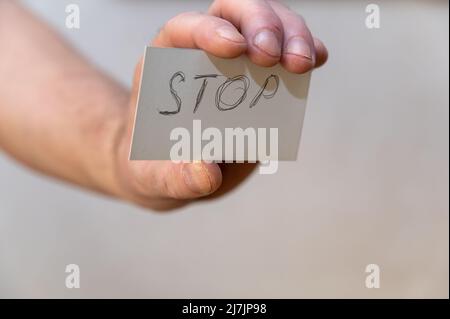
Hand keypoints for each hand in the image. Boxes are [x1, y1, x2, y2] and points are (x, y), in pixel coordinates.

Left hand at [115, 0, 327, 208]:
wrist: (175, 168)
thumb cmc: (158, 166)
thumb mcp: (155, 179)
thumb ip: (175, 178)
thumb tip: (207, 170)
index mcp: (166, 65)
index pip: (185, 28)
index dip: (210, 29)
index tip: (235, 48)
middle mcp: (201, 51)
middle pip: (232, 11)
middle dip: (259, 23)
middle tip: (274, 57)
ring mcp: (236, 60)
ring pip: (267, 20)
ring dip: (291, 33)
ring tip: (301, 63)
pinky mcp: (261, 76)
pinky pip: (286, 47)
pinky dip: (306, 47)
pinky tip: (317, 58)